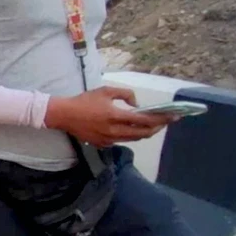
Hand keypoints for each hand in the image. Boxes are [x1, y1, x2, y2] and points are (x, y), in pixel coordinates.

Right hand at [45, 86, 174, 147]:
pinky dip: (130, 135)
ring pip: (134, 139)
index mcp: (114, 116)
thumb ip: (125, 94)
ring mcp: (108, 139)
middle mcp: (114, 130)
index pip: (144, 120)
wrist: (64, 115)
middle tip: (165, 122)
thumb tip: (137, 104)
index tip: (172, 116)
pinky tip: (132, 129)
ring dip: (145, 133)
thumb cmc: (84, 101)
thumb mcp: (105, 91)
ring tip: (152, 126)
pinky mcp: (103, 144)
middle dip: (157, 128)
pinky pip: (122, 140)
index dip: (160, 119)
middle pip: (142, 133)